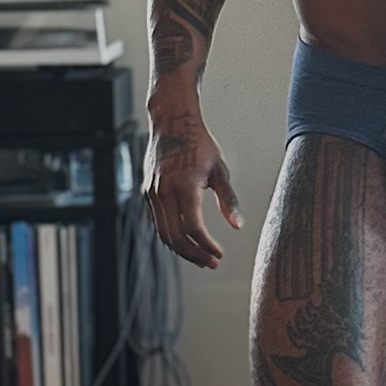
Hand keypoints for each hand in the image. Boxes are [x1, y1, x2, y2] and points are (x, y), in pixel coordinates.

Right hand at [143, 103, 240, 268]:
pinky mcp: (147, 192)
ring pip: (163, 233)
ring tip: (201, 257)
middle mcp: (164, 191)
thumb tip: (237, 226)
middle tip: (211, 263)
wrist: (172, 121)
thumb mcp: (220, 169)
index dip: (206, 246)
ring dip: (182, 249)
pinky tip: (187, 240)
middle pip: (175, 237)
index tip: (219, 255)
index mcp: (184, 185)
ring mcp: (152, 192)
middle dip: (194, 254)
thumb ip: (228, 199)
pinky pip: (158, 222)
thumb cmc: (200, 144)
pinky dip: (171, 235)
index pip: (193, 228)